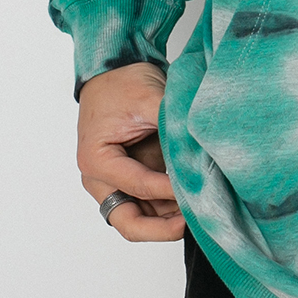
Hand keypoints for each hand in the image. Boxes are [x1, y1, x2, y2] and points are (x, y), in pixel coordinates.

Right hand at [78, 62, 184, 242]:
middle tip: (192, 221)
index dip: (170, 190)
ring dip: (169, 219)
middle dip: (161, 229)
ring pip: (142, 219)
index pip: (138, 186)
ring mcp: (116, 183)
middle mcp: (101, 180)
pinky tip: (193, 201)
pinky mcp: (133, 179)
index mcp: (96, 161)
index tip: (198, 188)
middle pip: (129, 222)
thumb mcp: (149, 98)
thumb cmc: (122, 83)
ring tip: (200, 211)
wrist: (116, 69)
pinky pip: (150, 205)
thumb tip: (201, 147)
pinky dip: (170, 207)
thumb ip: (172, 125)